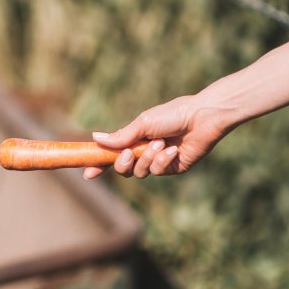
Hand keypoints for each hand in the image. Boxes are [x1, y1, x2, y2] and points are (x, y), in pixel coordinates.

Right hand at [83, 95, 235, 178]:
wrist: (202, 117)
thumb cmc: (172, 114)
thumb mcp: (143, 123)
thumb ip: (121, 136)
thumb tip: (95, 138)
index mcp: (134, 138)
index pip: (112, 155)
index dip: (99, 164)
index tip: (87, 173)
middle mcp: (143, 151)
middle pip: (123, 168)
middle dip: (122, 163)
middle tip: (128, 153)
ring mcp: (157, 161)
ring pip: (139, 172)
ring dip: (147, 158)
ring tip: (160, 143)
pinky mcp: (172, 168)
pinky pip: (157, 171)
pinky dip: (162, 160)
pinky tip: (172, 149)